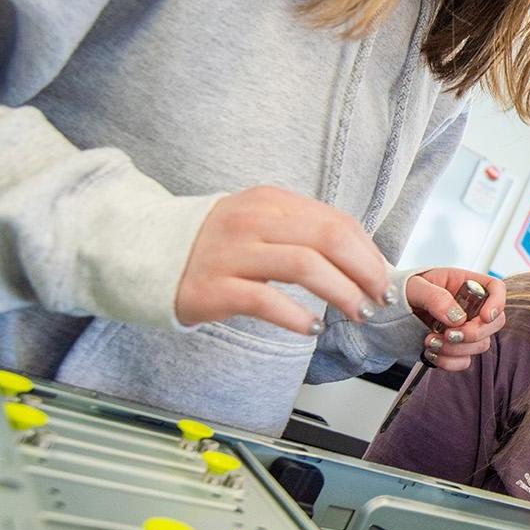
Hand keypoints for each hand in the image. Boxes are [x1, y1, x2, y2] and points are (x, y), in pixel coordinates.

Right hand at [174, 186, 391, 333]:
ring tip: (355, 312)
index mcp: (270, 201)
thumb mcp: (260, 223)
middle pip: (327, 238)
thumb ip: (304, 234)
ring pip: (304, 266)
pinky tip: (311, 328)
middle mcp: (252, 220)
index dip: (368, 252)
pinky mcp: (214, 287)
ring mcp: (232, 252)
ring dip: (340, 293)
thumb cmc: (216, 246)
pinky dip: (296, 316)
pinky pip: (266, 300)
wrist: (147, 255)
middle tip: (377, 298)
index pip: (335, 221)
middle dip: (363, 271)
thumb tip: (362, 262)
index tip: (383, 278)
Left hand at [406, 269, 505, 371]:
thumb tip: (457, 318)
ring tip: (429, 341)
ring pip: (480, 345)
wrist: (387, 314)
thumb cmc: (402, 292)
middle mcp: (470, 308)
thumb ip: (436, 297)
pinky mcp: (455, 349)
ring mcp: (465, 329)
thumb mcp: (414, 287)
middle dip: (475, 333)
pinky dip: (448, 361)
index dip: (497, 303)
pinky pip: (464, 362)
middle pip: (495, 322)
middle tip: (449, 334)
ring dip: (456, 348)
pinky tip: (429, 352)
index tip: (485, 316)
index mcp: (465, 284)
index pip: (496, 289)